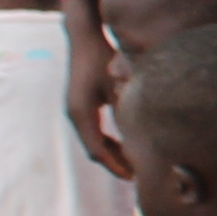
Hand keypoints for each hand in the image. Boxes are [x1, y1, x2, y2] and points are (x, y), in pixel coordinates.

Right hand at [65, 49, 129, 178]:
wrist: (85, 38)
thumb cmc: (103, 56)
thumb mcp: (118, 82)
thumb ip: (126, 106)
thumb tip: (141, 130)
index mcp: (82, 113)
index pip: (97, 150)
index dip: (116, 165)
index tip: (134, 176)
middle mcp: (75, 115)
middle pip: (95, 150)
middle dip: (115, 164)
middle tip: (138, 175)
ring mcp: (76, 111)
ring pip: (94, 142)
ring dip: (112, 153)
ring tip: (134, 163)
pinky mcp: (81, 106)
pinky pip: (94, 131)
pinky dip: (108, 141)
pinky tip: (125, 143)